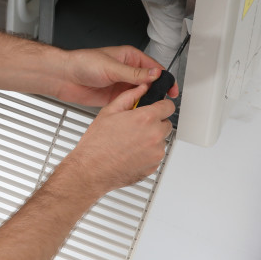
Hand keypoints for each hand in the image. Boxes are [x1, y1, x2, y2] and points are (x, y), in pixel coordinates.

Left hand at [53, 46, 178, 106]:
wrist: (64, 77)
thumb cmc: (82, 63)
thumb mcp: (111, 67)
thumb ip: (134, 73)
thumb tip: (154, 74)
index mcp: (129, 58)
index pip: (153, 68)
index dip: (164, 78)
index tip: (171, 89)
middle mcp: (127, 71)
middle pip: (149, 83)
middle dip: (157, 92)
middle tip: (163, 102)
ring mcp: (121, 85)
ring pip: (141, 95)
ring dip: (146, 102)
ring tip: (151, 108)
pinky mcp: (115, 98)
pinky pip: (130, 103)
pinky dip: (135, 108)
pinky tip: (137, 112)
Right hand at [60, 83, 174, 194]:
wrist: (91, 170)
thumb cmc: (97, 144)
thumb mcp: (109, 112)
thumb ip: (129, 97)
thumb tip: (141, 89)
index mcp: (145, 118)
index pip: (169, 106)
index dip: (161, 105)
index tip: (157, 108)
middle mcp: (154, 135)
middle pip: (166, 123)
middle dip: (155, 123)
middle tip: (137, 127)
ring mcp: (155, 153)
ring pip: (161, 140)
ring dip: (151, 139)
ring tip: (130, 142)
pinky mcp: (153, 166)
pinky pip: (156, 155)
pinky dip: (147, 153)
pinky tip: (131, 153)